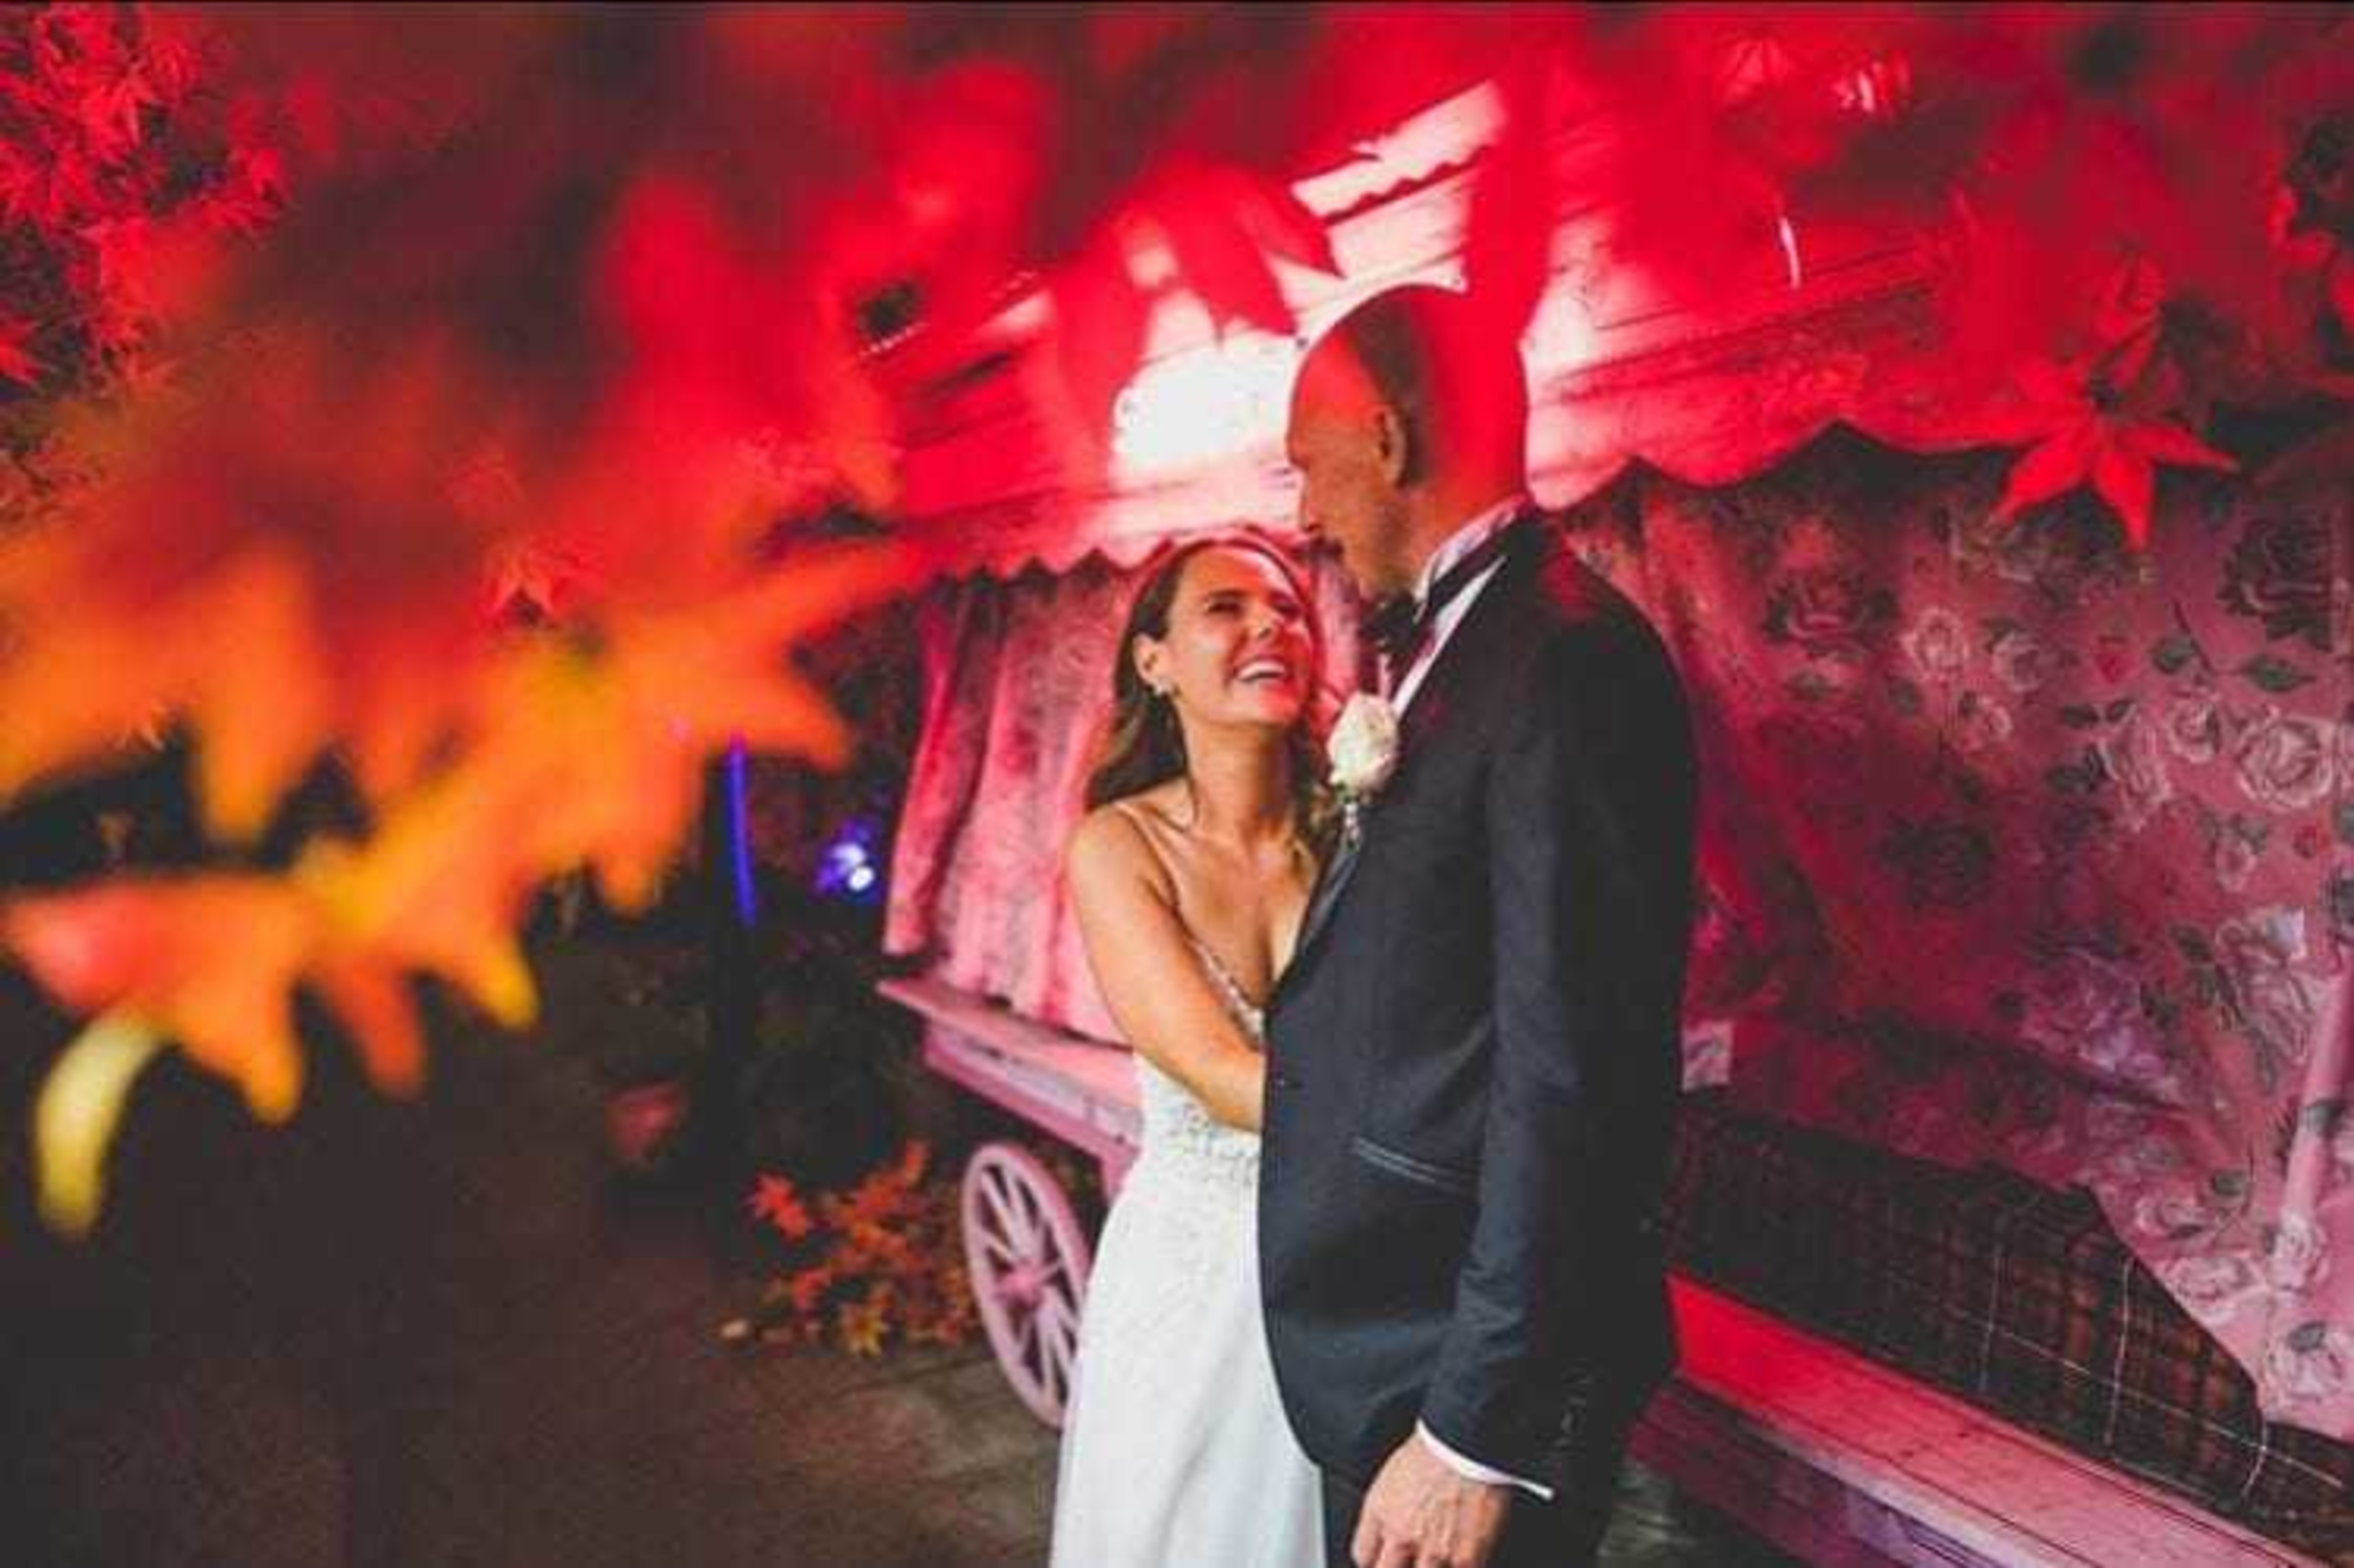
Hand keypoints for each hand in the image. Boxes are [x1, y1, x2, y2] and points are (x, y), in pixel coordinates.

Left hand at [1352, 1434, 1511, 1567]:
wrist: (1468, 1443)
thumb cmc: (1436, 1445)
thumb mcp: (1395, 1471)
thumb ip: (1388, 1504)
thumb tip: (1394, 1520)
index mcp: (1380, 1511)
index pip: (1363, 1555)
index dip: (1375, 1561)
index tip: (1384, 1560)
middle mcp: (1401, 1534)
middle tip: (1410, 1561)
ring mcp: (1433, 1549)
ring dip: (1431, 1567)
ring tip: (1439, 1554)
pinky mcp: (1465, 1556)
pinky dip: (1460, 1567)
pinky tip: (1465, 1558)